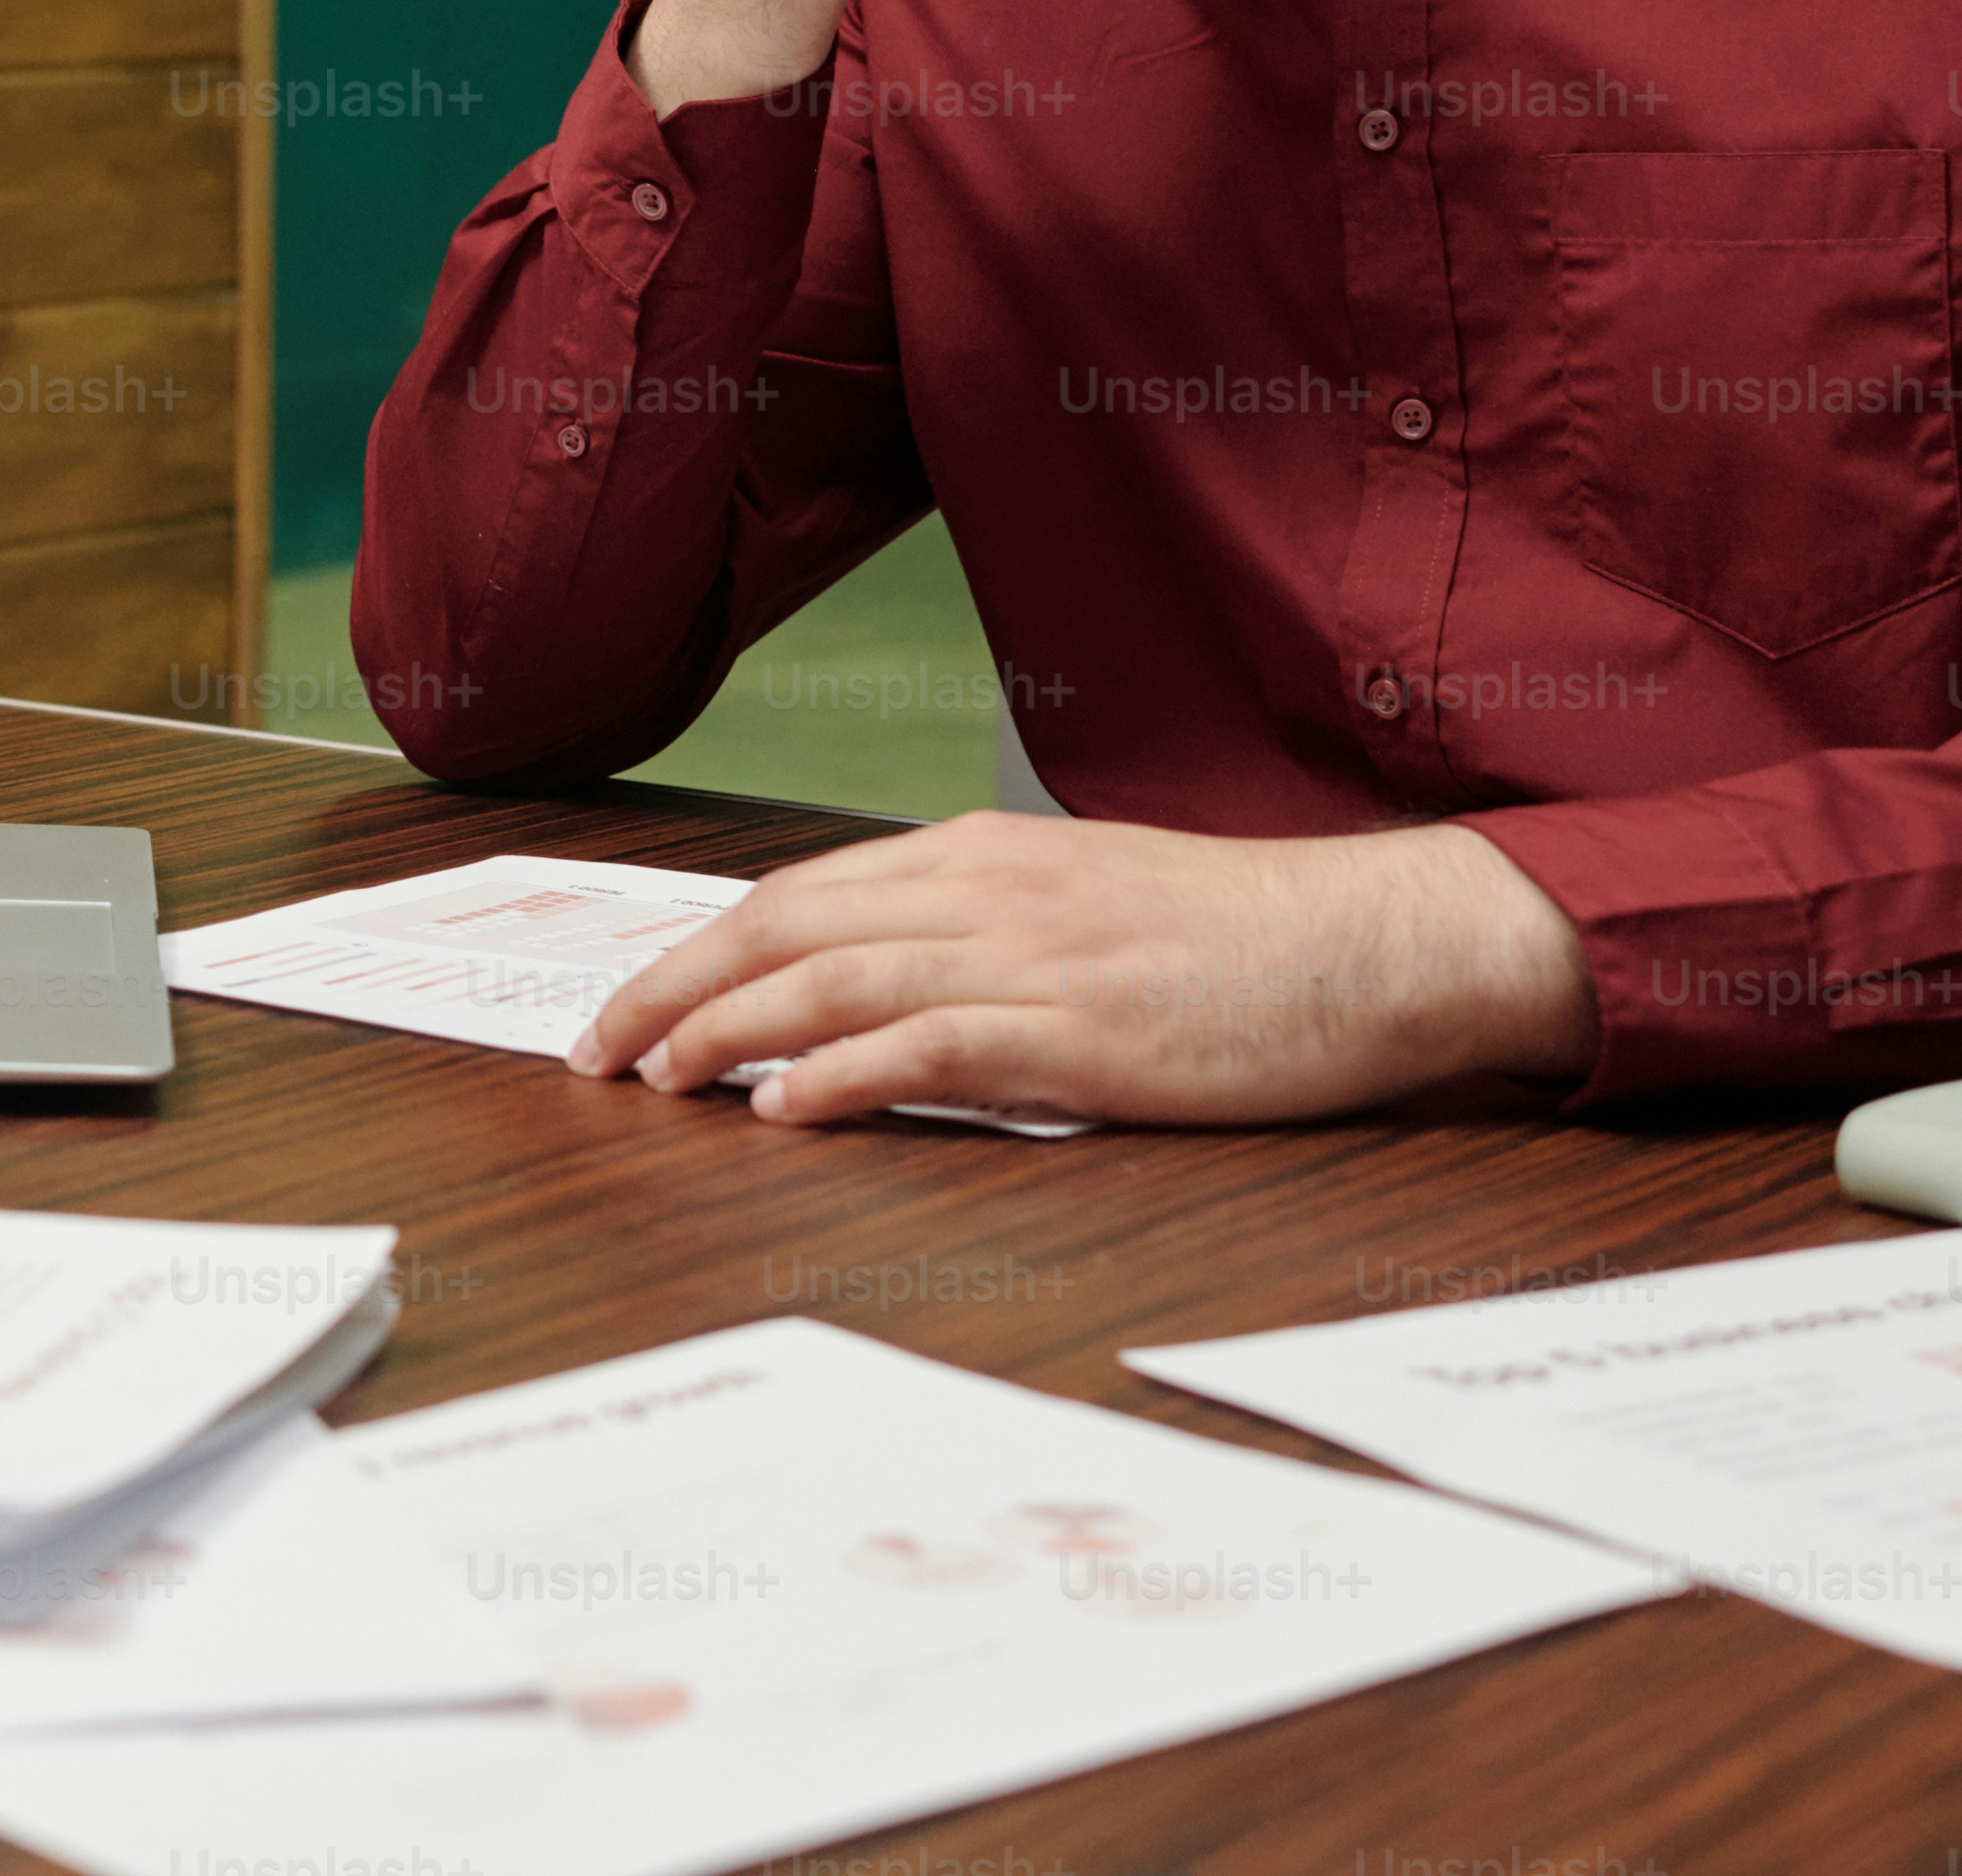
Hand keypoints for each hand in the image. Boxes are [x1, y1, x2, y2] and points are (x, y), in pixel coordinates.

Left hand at [562, 812, 1596, 1125]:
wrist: (1364, 942)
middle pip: (782, 927)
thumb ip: (976, 922)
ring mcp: (1029, 959)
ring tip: (656, 1080)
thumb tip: (874, 973)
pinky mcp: (1077, 1035)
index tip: (631, 999)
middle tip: (596, 1050)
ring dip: (725, 1034)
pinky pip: (928, 1048)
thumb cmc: (1232, 935)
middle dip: (673, 987)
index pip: (797, 892)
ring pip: (831, 983)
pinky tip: (782, 1110)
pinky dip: (841, 1076)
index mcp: (978, 852)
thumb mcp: (1079, 895)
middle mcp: (984, 888)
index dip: (698, 946)